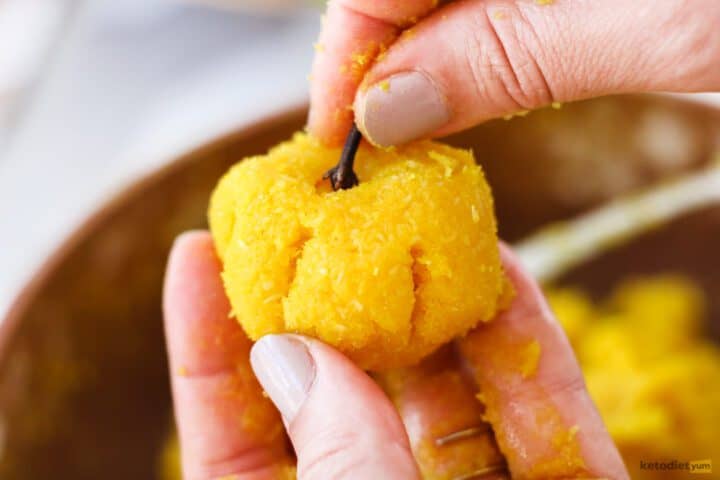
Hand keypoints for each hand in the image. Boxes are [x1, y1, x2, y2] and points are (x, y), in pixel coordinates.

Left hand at [163, 231, 627, 478]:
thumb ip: (332, 463)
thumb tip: (293, 355)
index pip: (228, 437)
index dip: (207, 344)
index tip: (195, 250)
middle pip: (346, 397)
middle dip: (341, 302)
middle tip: (329, 211)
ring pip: (450, 399)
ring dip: (442, 306)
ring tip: (430, 221)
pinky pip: (543, 425)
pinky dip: (528, 349)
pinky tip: (508, 276)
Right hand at [308, 0, 719, 146]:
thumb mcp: (669, 21)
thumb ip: (513, 50)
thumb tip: (386, 106)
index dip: (347, 45)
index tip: (333, 125)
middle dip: (383, 57)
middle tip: (367, 140)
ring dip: (427, 62)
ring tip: (407, 127)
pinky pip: (509, 6)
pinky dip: (479, 51)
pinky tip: (468, 88)